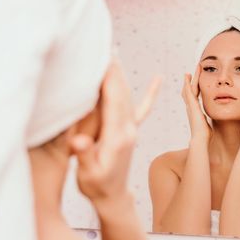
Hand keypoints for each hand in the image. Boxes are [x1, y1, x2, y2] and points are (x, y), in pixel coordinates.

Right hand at [69, 59, 160, 207]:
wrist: (113, 197)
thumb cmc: (96, 186)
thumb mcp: (88, 174)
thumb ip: (85, 155)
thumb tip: (80, 142)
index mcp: (118, 135)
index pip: (114, 97)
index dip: (108, 74)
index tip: (101, 54)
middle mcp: (128, 127)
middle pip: (122, 90)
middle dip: (113, 67)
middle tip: (103, 43)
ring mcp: (131, 128)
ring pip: (128, 94)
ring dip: (121, 73)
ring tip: (113, 52)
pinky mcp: (131, 131)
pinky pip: (142, 108)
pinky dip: (150, 93)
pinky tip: (160, 80)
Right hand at [181, 64, 210, 140]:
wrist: (201, 139)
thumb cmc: (205, 136)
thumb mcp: (208, 125)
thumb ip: (209, 122)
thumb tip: (214, 122)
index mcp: (195, 111)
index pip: (194, 97)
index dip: (194, 89)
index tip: (196, 83)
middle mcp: (190, 107)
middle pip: (189, 92)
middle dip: (190, 82)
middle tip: (190, 73)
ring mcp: (190, 106)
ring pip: (188, 89)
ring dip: (189, 80)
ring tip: (188, 72)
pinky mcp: (191, 105)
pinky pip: (188, 91)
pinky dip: (187, 83)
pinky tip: (187, 75)